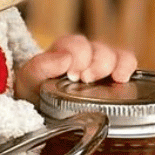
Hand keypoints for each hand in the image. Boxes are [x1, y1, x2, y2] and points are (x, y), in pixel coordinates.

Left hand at [14, 33, 136, 99]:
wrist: (40, 111)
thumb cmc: (34, 93)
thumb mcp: (27, 80)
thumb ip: (40, 67)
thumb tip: (65, 58)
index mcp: (63, 51)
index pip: (76, 43)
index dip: (78, 55)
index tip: (72, 74)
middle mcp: (85, 54)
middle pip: (99, 48)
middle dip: (96, 63)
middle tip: (85, 79)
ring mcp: (101, 65)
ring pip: (116, 54)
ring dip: (113, 66)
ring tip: (105, 80)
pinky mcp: (113, 78)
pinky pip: (127, 64)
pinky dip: (127, 68)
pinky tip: (121, 80)